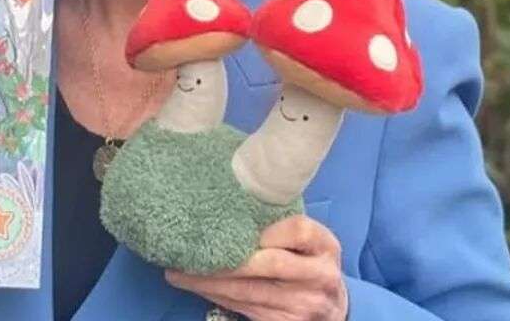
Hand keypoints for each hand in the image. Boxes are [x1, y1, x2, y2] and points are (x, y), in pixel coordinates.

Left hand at [165, 215, 347, 320]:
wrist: (331, 304)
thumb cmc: (307, 259)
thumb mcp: (306, 239)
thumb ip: (279, 223)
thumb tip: (226, 202)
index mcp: (325, 246)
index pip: (299, 230)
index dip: (267, 228)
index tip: (233, 227)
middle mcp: (320, 276)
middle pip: (269, 264)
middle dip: (224, 260)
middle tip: (187, 253)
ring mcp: (304, 303)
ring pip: (249, 291)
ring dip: (209, 282)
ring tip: (178, 272)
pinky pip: (245, 308)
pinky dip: (216, 296)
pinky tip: (197, 286)